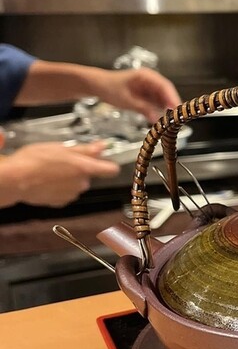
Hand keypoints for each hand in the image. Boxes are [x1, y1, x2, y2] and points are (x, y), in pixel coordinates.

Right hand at [0, 141, 119, 207]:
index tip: (104, 159)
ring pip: (77, 184)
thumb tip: (102, 146)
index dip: (108, 164)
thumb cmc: (34, 161)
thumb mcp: (60, 148)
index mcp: (84, 168)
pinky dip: (60, 187)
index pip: (111, 169)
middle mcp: (82, 184)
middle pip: (90, 175)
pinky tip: (48, 180)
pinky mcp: (61, 202)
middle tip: (64, 160)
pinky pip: (66, 193)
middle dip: (81, 169)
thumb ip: (85, 149)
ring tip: (52, 170)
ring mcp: (72, 194)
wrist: (14, 180)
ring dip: (69, 178)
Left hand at [93, 67, 181, 122]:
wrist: (99, 86)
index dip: (172, 98)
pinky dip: (160, 113)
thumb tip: (156, 119)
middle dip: (172, 106)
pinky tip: (162, 121)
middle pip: (167, 94)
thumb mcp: (126, 100)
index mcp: (147, 76)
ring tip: (170, 123)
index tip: (177, 110)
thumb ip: (143, 108)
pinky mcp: (148, 96)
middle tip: (177, 120)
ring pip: (164, 100)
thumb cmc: (110, 87)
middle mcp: (151, 81)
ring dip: (167, 111)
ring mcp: (150, 89)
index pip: (165, 86)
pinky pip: (158, 105)